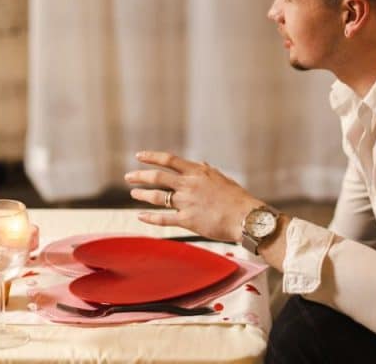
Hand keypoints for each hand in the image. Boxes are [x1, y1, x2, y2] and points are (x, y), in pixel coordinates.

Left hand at [126, 151, 264, 243]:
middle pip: (157, 177)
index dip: (151, 157)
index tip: (139, 156)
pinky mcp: (188, 221)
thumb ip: (208, 171)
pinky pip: (163, 218)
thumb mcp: (222, 178)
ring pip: (157, 197)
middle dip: (140, 176)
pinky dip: (149, 217)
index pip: (169, 160)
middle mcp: (189, 185)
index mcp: (198, 172)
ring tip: (133, 193)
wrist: (246, 217)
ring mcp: (187, 203)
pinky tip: (140, 216)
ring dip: (142, 194)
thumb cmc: (237, 198)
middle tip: (129, 176)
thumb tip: (200, 164)